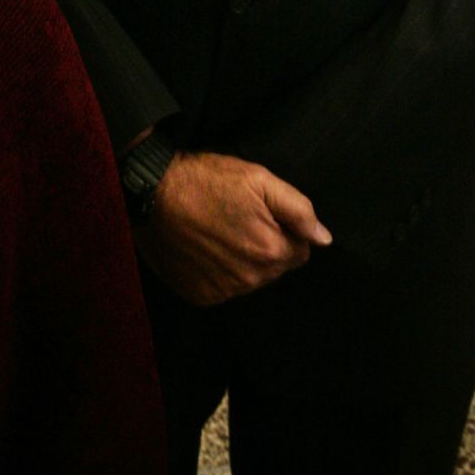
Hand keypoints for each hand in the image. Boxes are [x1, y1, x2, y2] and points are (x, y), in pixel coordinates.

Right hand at [136, 151, 330, 306]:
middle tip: (237, 218)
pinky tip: (203, 247)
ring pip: (249, 278)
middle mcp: (250, 279)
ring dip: (241, 260)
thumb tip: (324, 238)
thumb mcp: (258, 179)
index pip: (300, 251)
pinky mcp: (200, 295)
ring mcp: (223, 290)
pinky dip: (217, 271)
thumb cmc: (204, 180)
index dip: (283, 229)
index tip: (261, 213)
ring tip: (217, 230)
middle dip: (264, 245)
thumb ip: (298, 209)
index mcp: (271, 251)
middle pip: (275, 267)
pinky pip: (223, 287)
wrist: (151, 192)